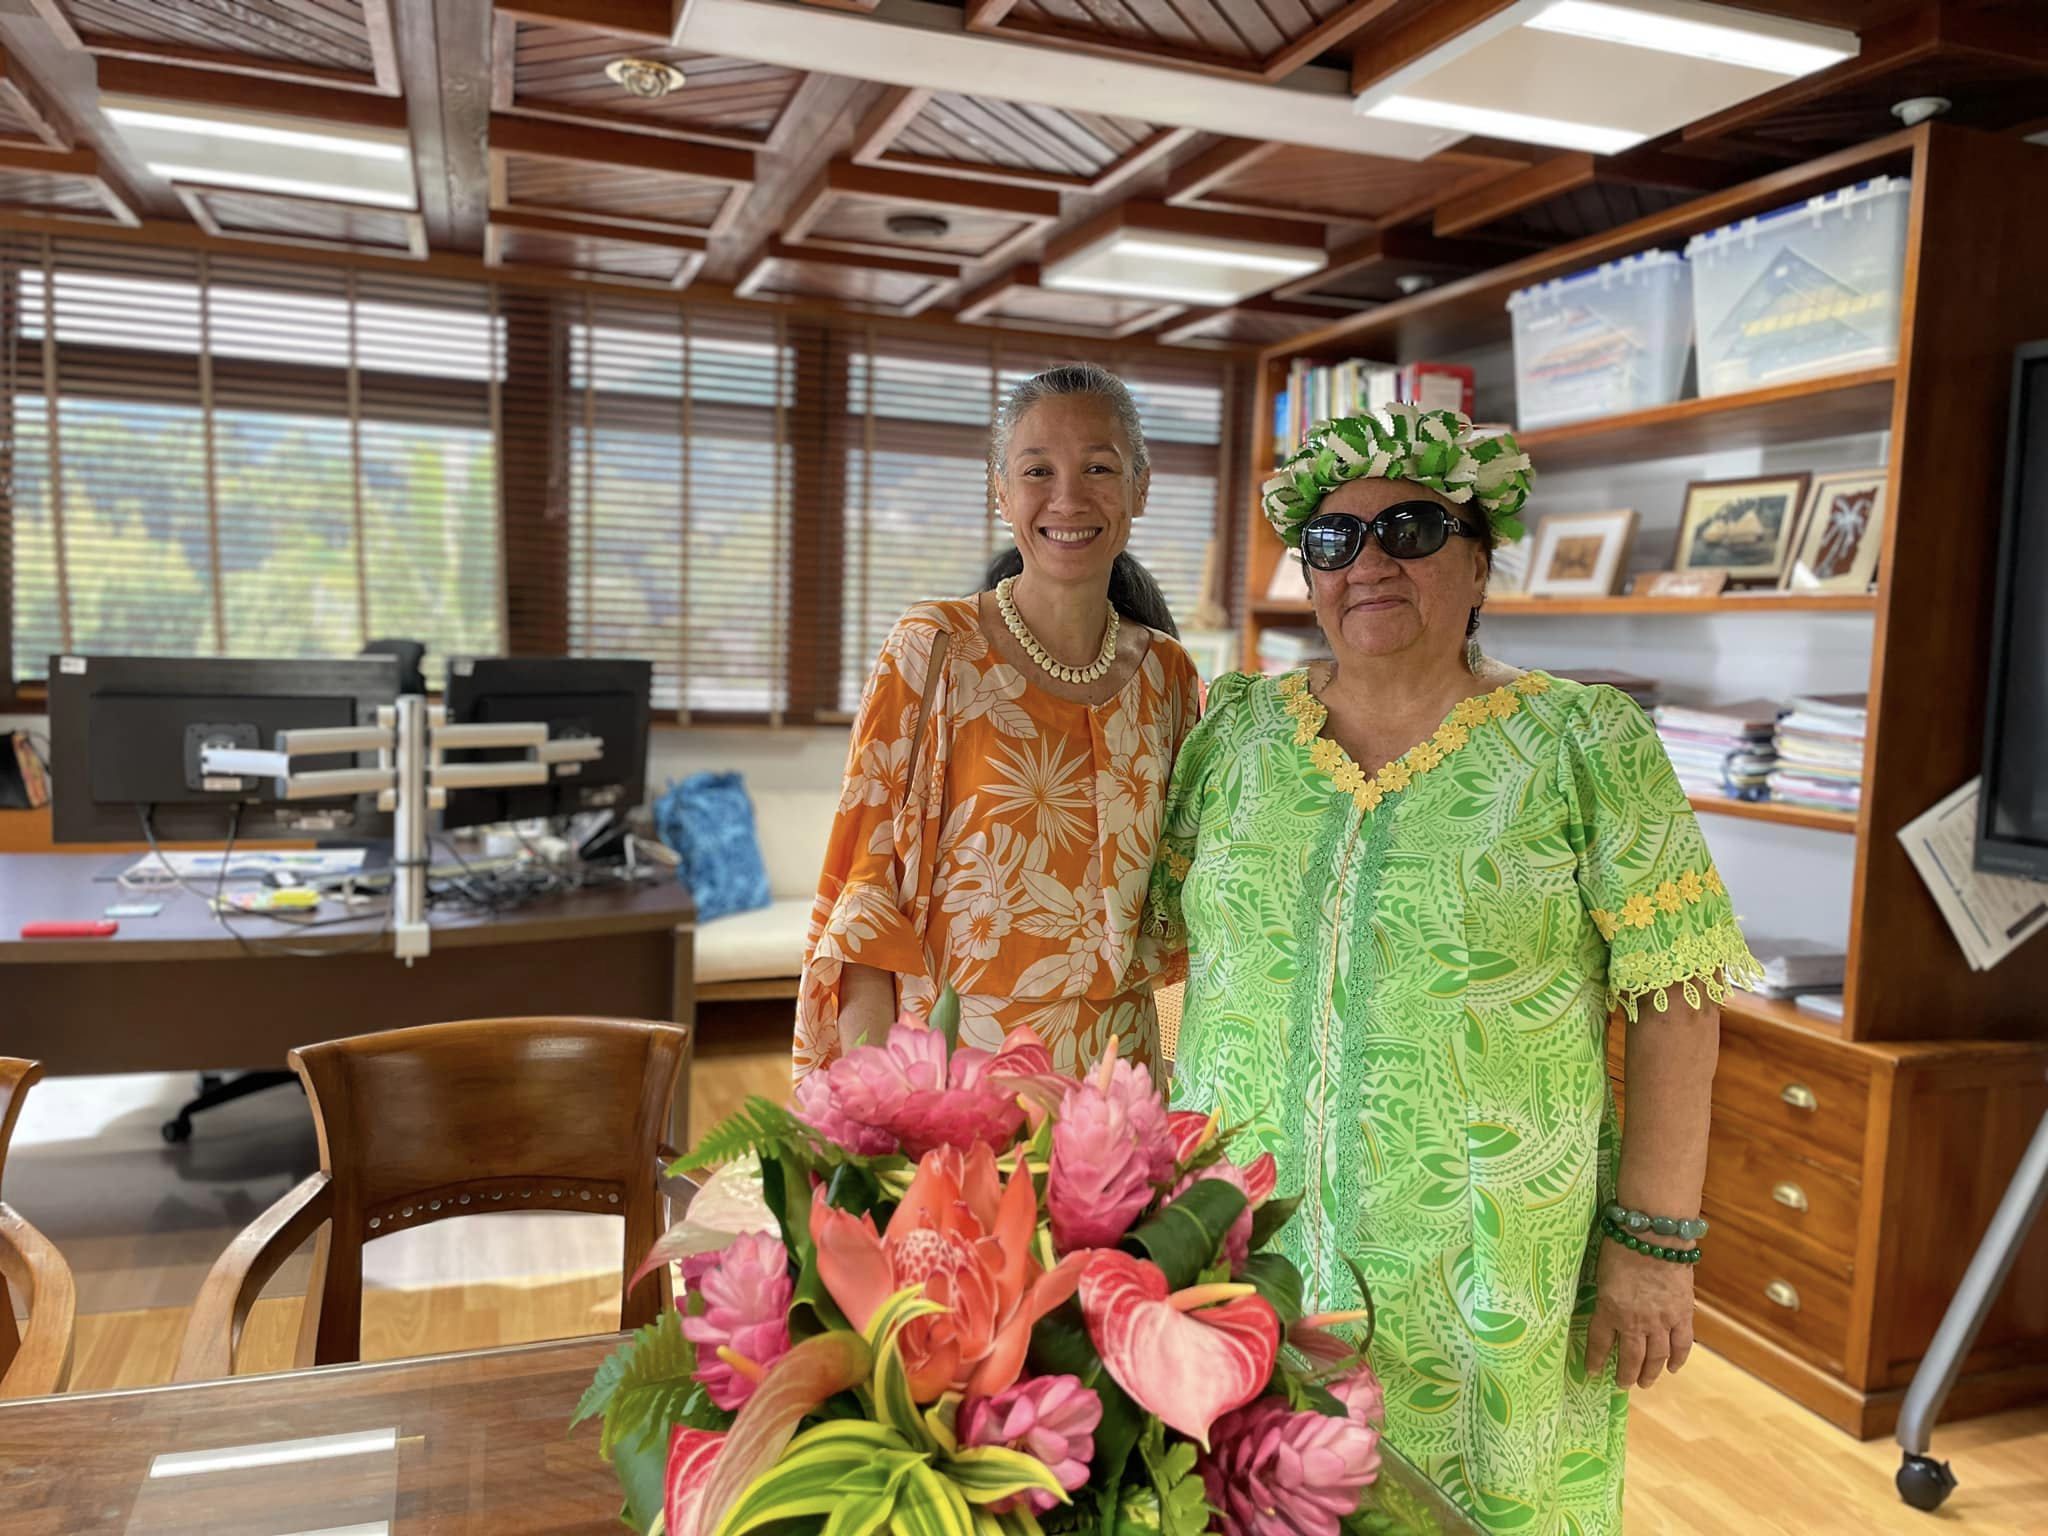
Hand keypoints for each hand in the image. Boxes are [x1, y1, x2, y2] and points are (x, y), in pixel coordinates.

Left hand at [1584, 1238, 1694, 1388]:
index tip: (1592, 1372)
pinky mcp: (1682, 1315)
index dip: (1595, 1359)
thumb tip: (1605, 1304)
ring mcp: (1660, 1321)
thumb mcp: (1602, 1273)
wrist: (1654, 1236)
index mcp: (1609, 1310)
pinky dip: (1678, 1359)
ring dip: (1650, 1373)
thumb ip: (1605, 1294)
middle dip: (1625, 1374)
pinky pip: (1681, 1344)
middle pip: (1629, 1357)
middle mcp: (1634, 1322)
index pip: (1599, 1342)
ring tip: (1645, 1383)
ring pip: (1656, 1357)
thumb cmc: (1621, 1246)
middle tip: (1622, 1384)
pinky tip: (1673, 1368)